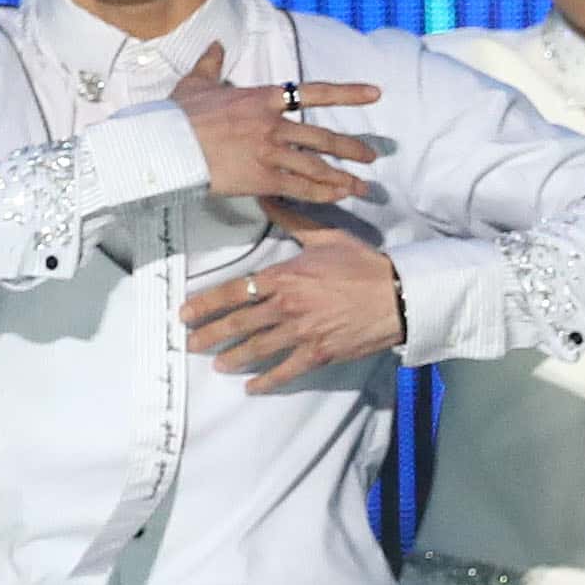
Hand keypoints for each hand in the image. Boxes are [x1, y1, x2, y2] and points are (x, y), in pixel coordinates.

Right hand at [171, 43, 385, 204]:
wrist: (164, 144)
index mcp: (262, 98)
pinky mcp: (261, 178)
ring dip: (343, 178)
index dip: (348, 93)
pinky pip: (300, 188)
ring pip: (317, 166)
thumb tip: (216, 45)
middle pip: (323, 137)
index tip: (375, 93)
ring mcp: (269, 152)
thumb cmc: (178, 114)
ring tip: (362, 187)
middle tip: (371, 156)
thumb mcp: (195, 83)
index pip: (314, 91)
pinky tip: (337, 198)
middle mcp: (273, 124)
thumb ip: (211, 64)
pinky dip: (322, 194)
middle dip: (352, 148)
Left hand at [182, 227, 404, 390]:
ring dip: (232, 358)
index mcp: (284, 277)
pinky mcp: (319, 353)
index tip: (186, 313)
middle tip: (189, 344)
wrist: (398, 295)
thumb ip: (292, 221)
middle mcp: (286, 307)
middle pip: (237, 324)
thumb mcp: (326, 237)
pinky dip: (267, 380)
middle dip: (209, 335)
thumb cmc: (364, 264)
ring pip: (256, 349)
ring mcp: (302, 333)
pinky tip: (252, 386)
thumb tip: (266, 198)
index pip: (233, 292)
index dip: (205, 304)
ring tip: (217, 364)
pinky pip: (285, 370)